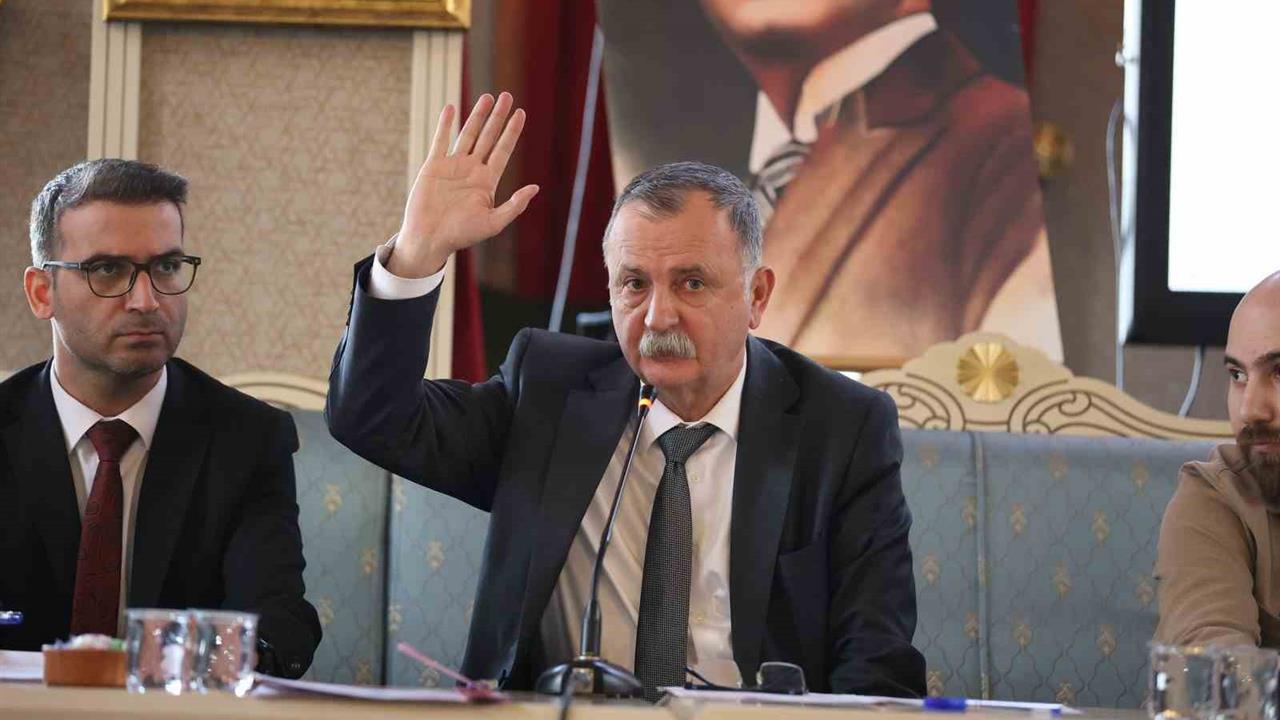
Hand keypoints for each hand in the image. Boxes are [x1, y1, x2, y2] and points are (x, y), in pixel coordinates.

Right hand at [389, 92, 538, 276]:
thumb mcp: (493, 223)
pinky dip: (445, 124)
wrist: (429, 239)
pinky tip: (451, 108)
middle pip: (488, 137)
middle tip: (507, 95)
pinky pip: (440, 140)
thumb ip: (514, 206)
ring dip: (477, 116)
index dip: (512, 132)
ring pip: (468, 134)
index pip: (503, 150)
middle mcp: (472, 170)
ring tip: (487, 96)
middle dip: (498, 117)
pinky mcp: (434, 166)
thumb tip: (535, 188)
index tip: (520, 113)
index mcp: (487, 181)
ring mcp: (453, 166)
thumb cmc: (461, 235)